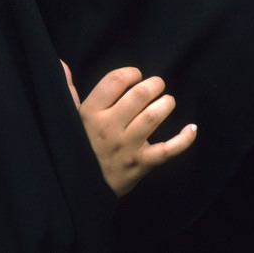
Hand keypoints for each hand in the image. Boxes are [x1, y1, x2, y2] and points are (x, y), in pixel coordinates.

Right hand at [62, 61, 196, 196]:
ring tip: (168, 101)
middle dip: (154, 84)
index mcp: (91, 113)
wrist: (82, 189)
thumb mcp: (69, 118)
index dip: (131, 73)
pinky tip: (192, 128)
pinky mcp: (142, 163)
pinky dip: (184, 139)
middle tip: (157, 86)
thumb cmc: (79, 147)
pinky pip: (168, 150)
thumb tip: (62, 63)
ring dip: (167, 103)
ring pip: (153, 117)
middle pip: (139, 95)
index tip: (135, 76)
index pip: (115, 81)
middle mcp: (109, 127)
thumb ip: (68, 90)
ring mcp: (127, 146)